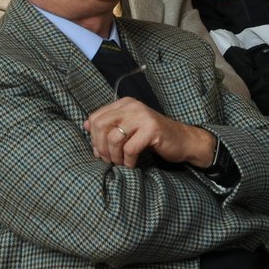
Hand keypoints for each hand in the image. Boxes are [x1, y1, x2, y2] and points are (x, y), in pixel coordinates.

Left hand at [83, 100, 217, 169]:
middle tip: (107, 160)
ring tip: (120, 163)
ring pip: (114, 138)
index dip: (93, 137)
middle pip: (100, 125)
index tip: (98, 151)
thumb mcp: (129, 128)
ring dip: (114, 156)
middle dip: (100, 147)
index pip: (95, 117)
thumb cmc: (153, 137)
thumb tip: (85, 126)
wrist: (183, 140)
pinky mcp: (152, 129)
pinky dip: (128, 161)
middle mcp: (132, 106)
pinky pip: (130, 148)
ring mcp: (142, 116)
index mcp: (124, 104)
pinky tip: (132, 164)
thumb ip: (109, 125)